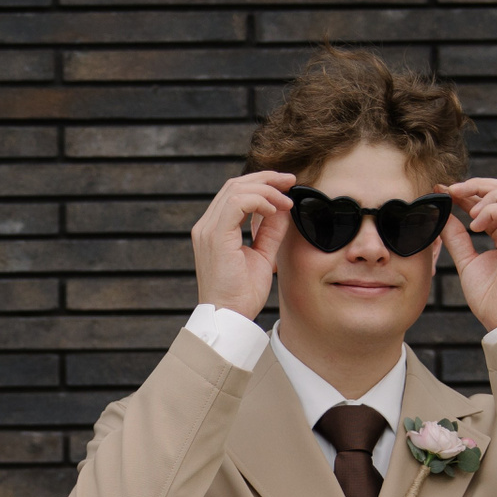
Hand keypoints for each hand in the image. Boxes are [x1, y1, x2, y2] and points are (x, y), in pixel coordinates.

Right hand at [191, 171, 295, 319]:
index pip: (234, 193)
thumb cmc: (241, 295)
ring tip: (286, 200)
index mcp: (214, 230)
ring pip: (236, 189)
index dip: (261, 184)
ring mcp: (207, 231)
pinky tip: (274, 210)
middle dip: (266, 178)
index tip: (286, 187)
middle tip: (291, 181)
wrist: (229, 318)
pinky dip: (259, 201)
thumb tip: (282, 209)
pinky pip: (237, 203)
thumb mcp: (262, 255)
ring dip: (266, 189)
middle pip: (234, 184)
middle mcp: (206, 227)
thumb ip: (270, 231)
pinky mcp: (215, 237)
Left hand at [439, 178, 496, 331]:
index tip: (445, 191)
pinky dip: (492, 211)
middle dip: (480, 184)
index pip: (496, 199)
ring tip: (470, 215)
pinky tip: (475, 227)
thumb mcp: (467, 262)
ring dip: (489, 195)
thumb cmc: (491, 298)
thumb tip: (442, 216)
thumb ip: (457, 238)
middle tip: (453, 191)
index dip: (471, 191)